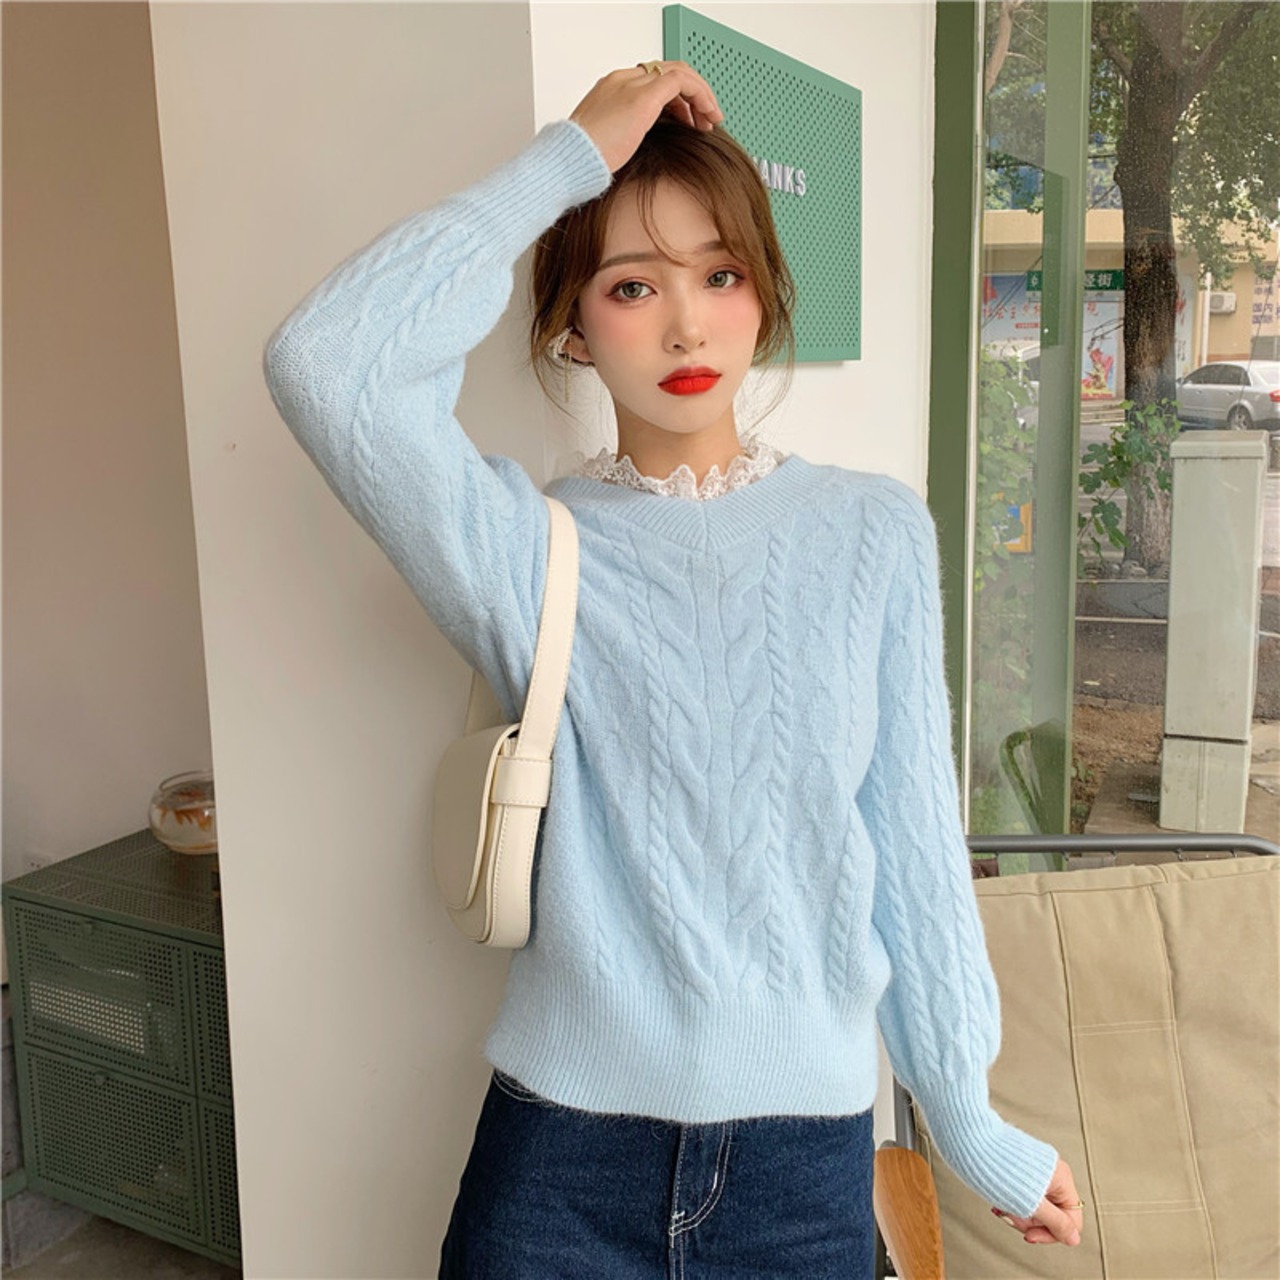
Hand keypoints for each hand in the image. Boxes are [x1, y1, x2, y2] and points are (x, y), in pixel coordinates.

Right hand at [569, 62, 724, 173]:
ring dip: (700, 95)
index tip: (688, 119)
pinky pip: (682, 83)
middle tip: (706, 119)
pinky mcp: (643, 97)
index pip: (652, 79)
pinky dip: (700, 96)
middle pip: (667, 72)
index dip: (676, 98)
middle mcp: (623, 80)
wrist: (569, 160)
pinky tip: (707, 116)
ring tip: (711, 120)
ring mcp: (632, 84)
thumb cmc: (582, 160)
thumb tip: (640, 149)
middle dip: (692, 94)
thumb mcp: (607, 144)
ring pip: (679, 73)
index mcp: (611, 88)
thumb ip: (626, 136)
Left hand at [992, 1157, 1083, 1246]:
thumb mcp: (1030, 1202)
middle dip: (1028, 1222)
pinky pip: (1022, 1196)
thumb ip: (1055, 1222)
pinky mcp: (1021, 1171)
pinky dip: (1010, 1202)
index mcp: (1062, 1180)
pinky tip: (998, 1202)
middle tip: (1010, 1216)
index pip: (1070, 1222)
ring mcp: (1037, 1173)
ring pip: (1034, 1207)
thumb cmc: (999, 1165)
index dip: (1050, 1234)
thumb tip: (1074, 1239)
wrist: (974, 1139)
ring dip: (1017, 1213)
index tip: (1029, 1235)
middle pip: (1051, 1216)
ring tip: (1001, 1207)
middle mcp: (1052, 1175)